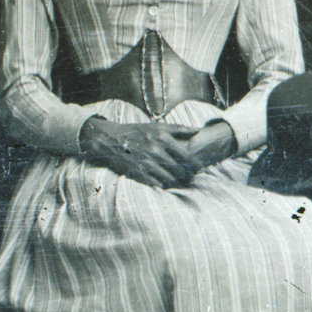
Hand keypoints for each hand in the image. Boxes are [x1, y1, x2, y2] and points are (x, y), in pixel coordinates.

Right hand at [77, 116, 236, 188]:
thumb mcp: (157, 127)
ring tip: (182, 181)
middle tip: (193, 177)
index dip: (196, 164)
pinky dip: (164, 185)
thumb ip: (179, 129)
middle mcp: (156, 150)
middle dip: (188, 175)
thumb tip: (198, 131)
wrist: (110, 141)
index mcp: (162, 138)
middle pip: (180, 168)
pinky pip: (157, 184)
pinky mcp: (139, 173)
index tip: (200, 168)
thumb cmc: (136, 132)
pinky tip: (167, 183)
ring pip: (170, 178)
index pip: (186, 155)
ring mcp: (147, 163)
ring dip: (178, 181)